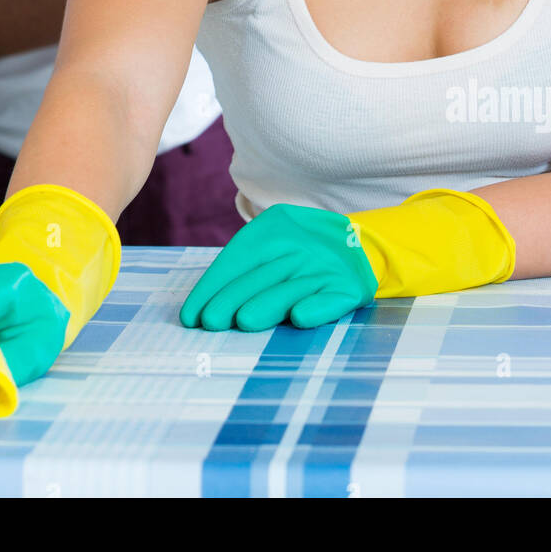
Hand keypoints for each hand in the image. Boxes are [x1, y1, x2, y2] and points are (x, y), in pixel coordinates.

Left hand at [179, 203, 378, 331]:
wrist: (358, 244)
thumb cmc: (298, 251)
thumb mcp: (272, 240)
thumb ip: (242, 267)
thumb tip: (202, 307)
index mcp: (274, 229)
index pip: (236, 260)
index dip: (212, 287)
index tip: (191, 316)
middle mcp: (299, 248)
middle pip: (259, 277)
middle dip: (230, 300)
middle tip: (210, 322)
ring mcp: (324, 269)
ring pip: (290, 289)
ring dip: (268, 305)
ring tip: (245, 320)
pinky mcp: (348, 289)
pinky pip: (330, 300)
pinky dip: (317, 308)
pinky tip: (300, 317)